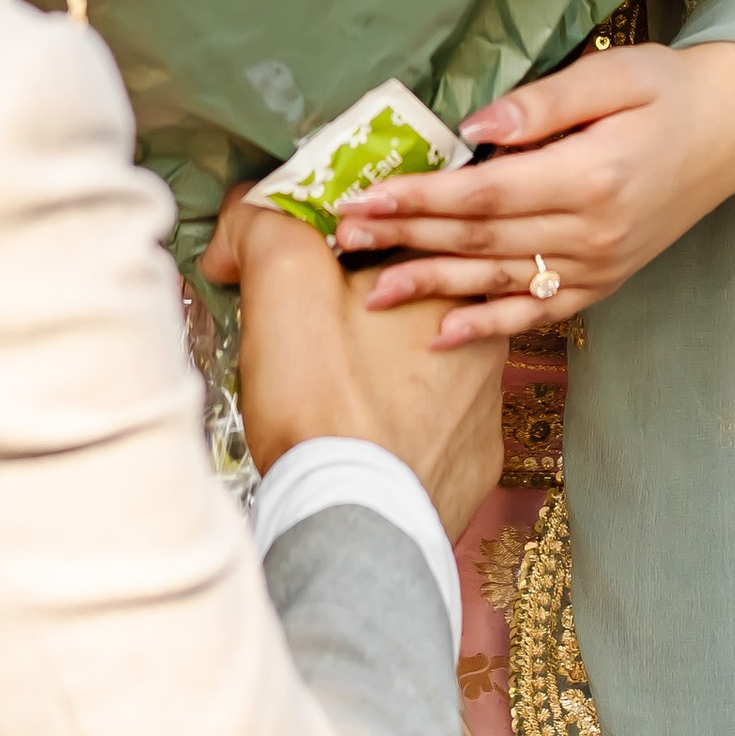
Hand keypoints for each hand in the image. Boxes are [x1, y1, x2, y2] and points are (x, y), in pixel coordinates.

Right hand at [203, 191, 503, 538]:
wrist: (355, 521)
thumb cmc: (326, 399)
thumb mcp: (281, 282)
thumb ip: (263, 225)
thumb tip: (244, 214)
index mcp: (457, 282)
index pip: (405, 233)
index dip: (346, 236)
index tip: (306, 257)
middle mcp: (490, 340)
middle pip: (414, 300)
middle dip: (359, 306)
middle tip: (305, 329)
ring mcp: (487, 410)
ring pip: (425, 364)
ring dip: (380, 367)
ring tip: (324, 386)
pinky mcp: (472, 465)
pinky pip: (431, 427)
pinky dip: (394, 425)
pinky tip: (356, 434)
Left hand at [333, 41, 734, 343]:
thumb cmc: (670, 89)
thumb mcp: (614, 75)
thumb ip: (542, 105)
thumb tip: (472, 130)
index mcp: (592, 177)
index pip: (485, 194)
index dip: (420, 198)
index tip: (364, 194)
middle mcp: (594, 234)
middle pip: (481, 241)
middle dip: (406, 238)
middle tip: (343, 236)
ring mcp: (601, 266)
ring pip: (500, 281)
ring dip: (432, 285)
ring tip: (371, 288)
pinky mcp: (606, 281)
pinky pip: (540, 311)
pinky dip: (491, 327)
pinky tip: (443, 334)